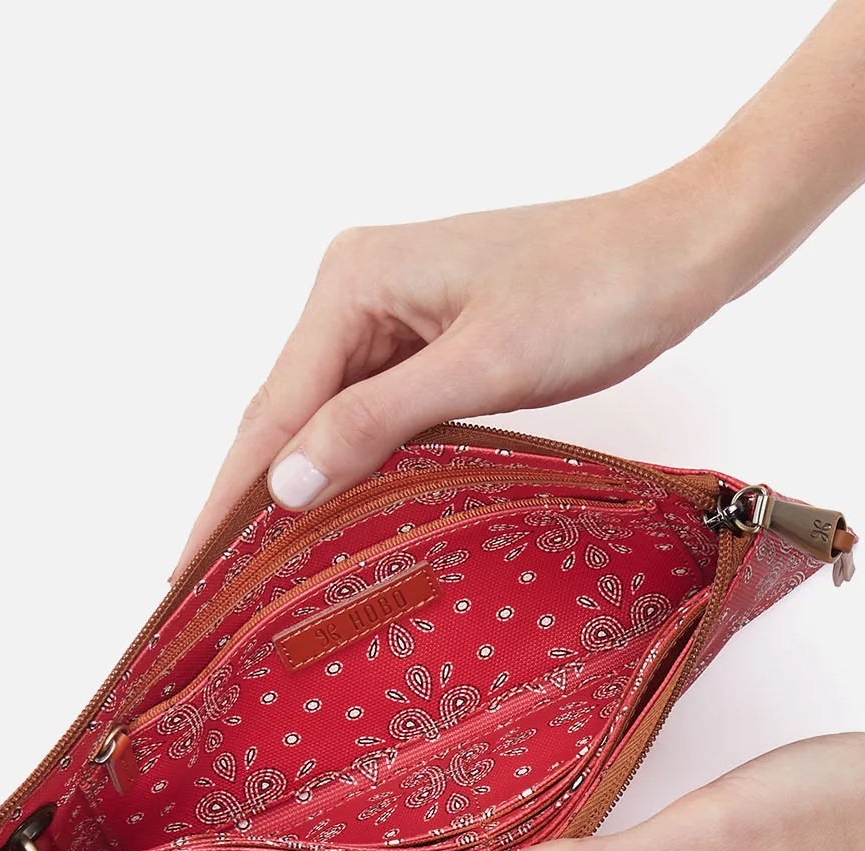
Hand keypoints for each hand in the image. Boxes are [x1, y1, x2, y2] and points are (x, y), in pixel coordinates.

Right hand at [175, 158, 750, 570]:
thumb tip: (285, 488)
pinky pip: (370, 413)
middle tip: (204, 586)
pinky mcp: (430, 337)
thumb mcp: (481, 365)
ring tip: (252, 567)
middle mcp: (357, 290)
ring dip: (297, 488)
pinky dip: (350, 466)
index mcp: (352, 281)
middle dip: (246, 498)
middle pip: (285, 413)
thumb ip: (376, 424)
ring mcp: (393, 313)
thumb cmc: (593, 291)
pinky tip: (332, 515)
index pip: (272, 410)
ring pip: (325, 418)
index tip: (187, 570)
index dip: (228, 497)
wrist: (677, 251)